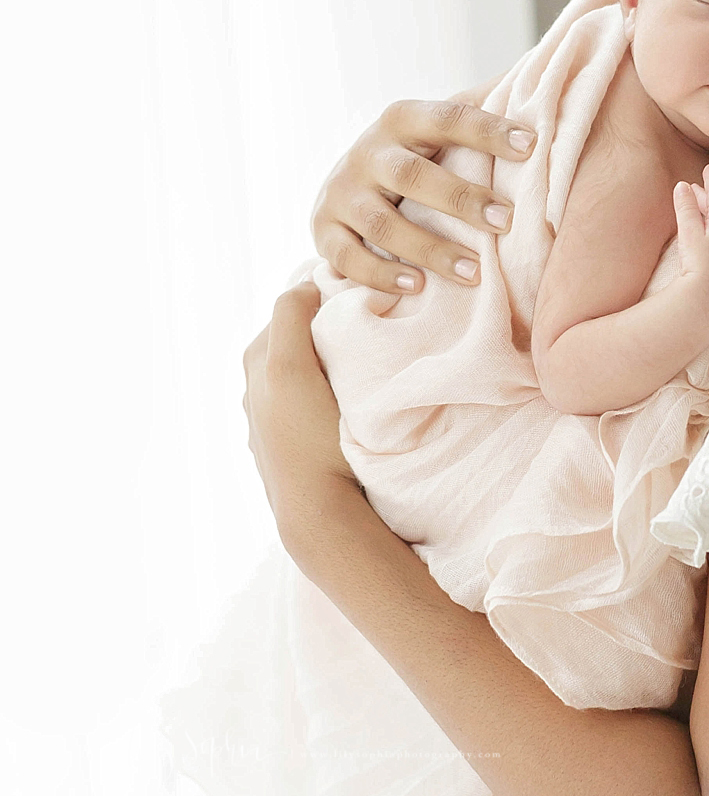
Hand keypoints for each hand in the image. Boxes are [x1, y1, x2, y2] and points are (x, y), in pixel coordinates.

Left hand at [242, 284, 355, 539]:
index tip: (362, 304)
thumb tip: (304, 285)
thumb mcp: (291, 365)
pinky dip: (323, 396)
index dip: (327, 301)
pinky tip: (345, 408)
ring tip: (361, 371)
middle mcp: (254, 388)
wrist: (318, 510)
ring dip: (328, 365)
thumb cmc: (311, 437)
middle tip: (368, 332)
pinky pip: (308, 404)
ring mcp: (270, 421)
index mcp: (256, 361)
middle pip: (298, 339)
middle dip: (327, 331)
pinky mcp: (286, 447)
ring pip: (306, 372)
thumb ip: (291, 316)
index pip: (293, 307)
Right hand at [312, 95, 534, 293]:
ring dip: (429, 248)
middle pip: (412, 175)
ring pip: (382, 223)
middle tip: (505, 221)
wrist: (343, 184)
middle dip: (461, 199)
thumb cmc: (414, 155)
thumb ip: (478, 113)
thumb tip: (540, 91)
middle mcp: (367, 152)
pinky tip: (417, 286)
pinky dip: (381, 273)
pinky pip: (347, 256)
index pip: (447, 118)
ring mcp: (341, 193)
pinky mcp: (323, 230)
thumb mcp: (436, 130)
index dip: (488, 131)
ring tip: (474, 271)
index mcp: (402, 120)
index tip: (531, 146)